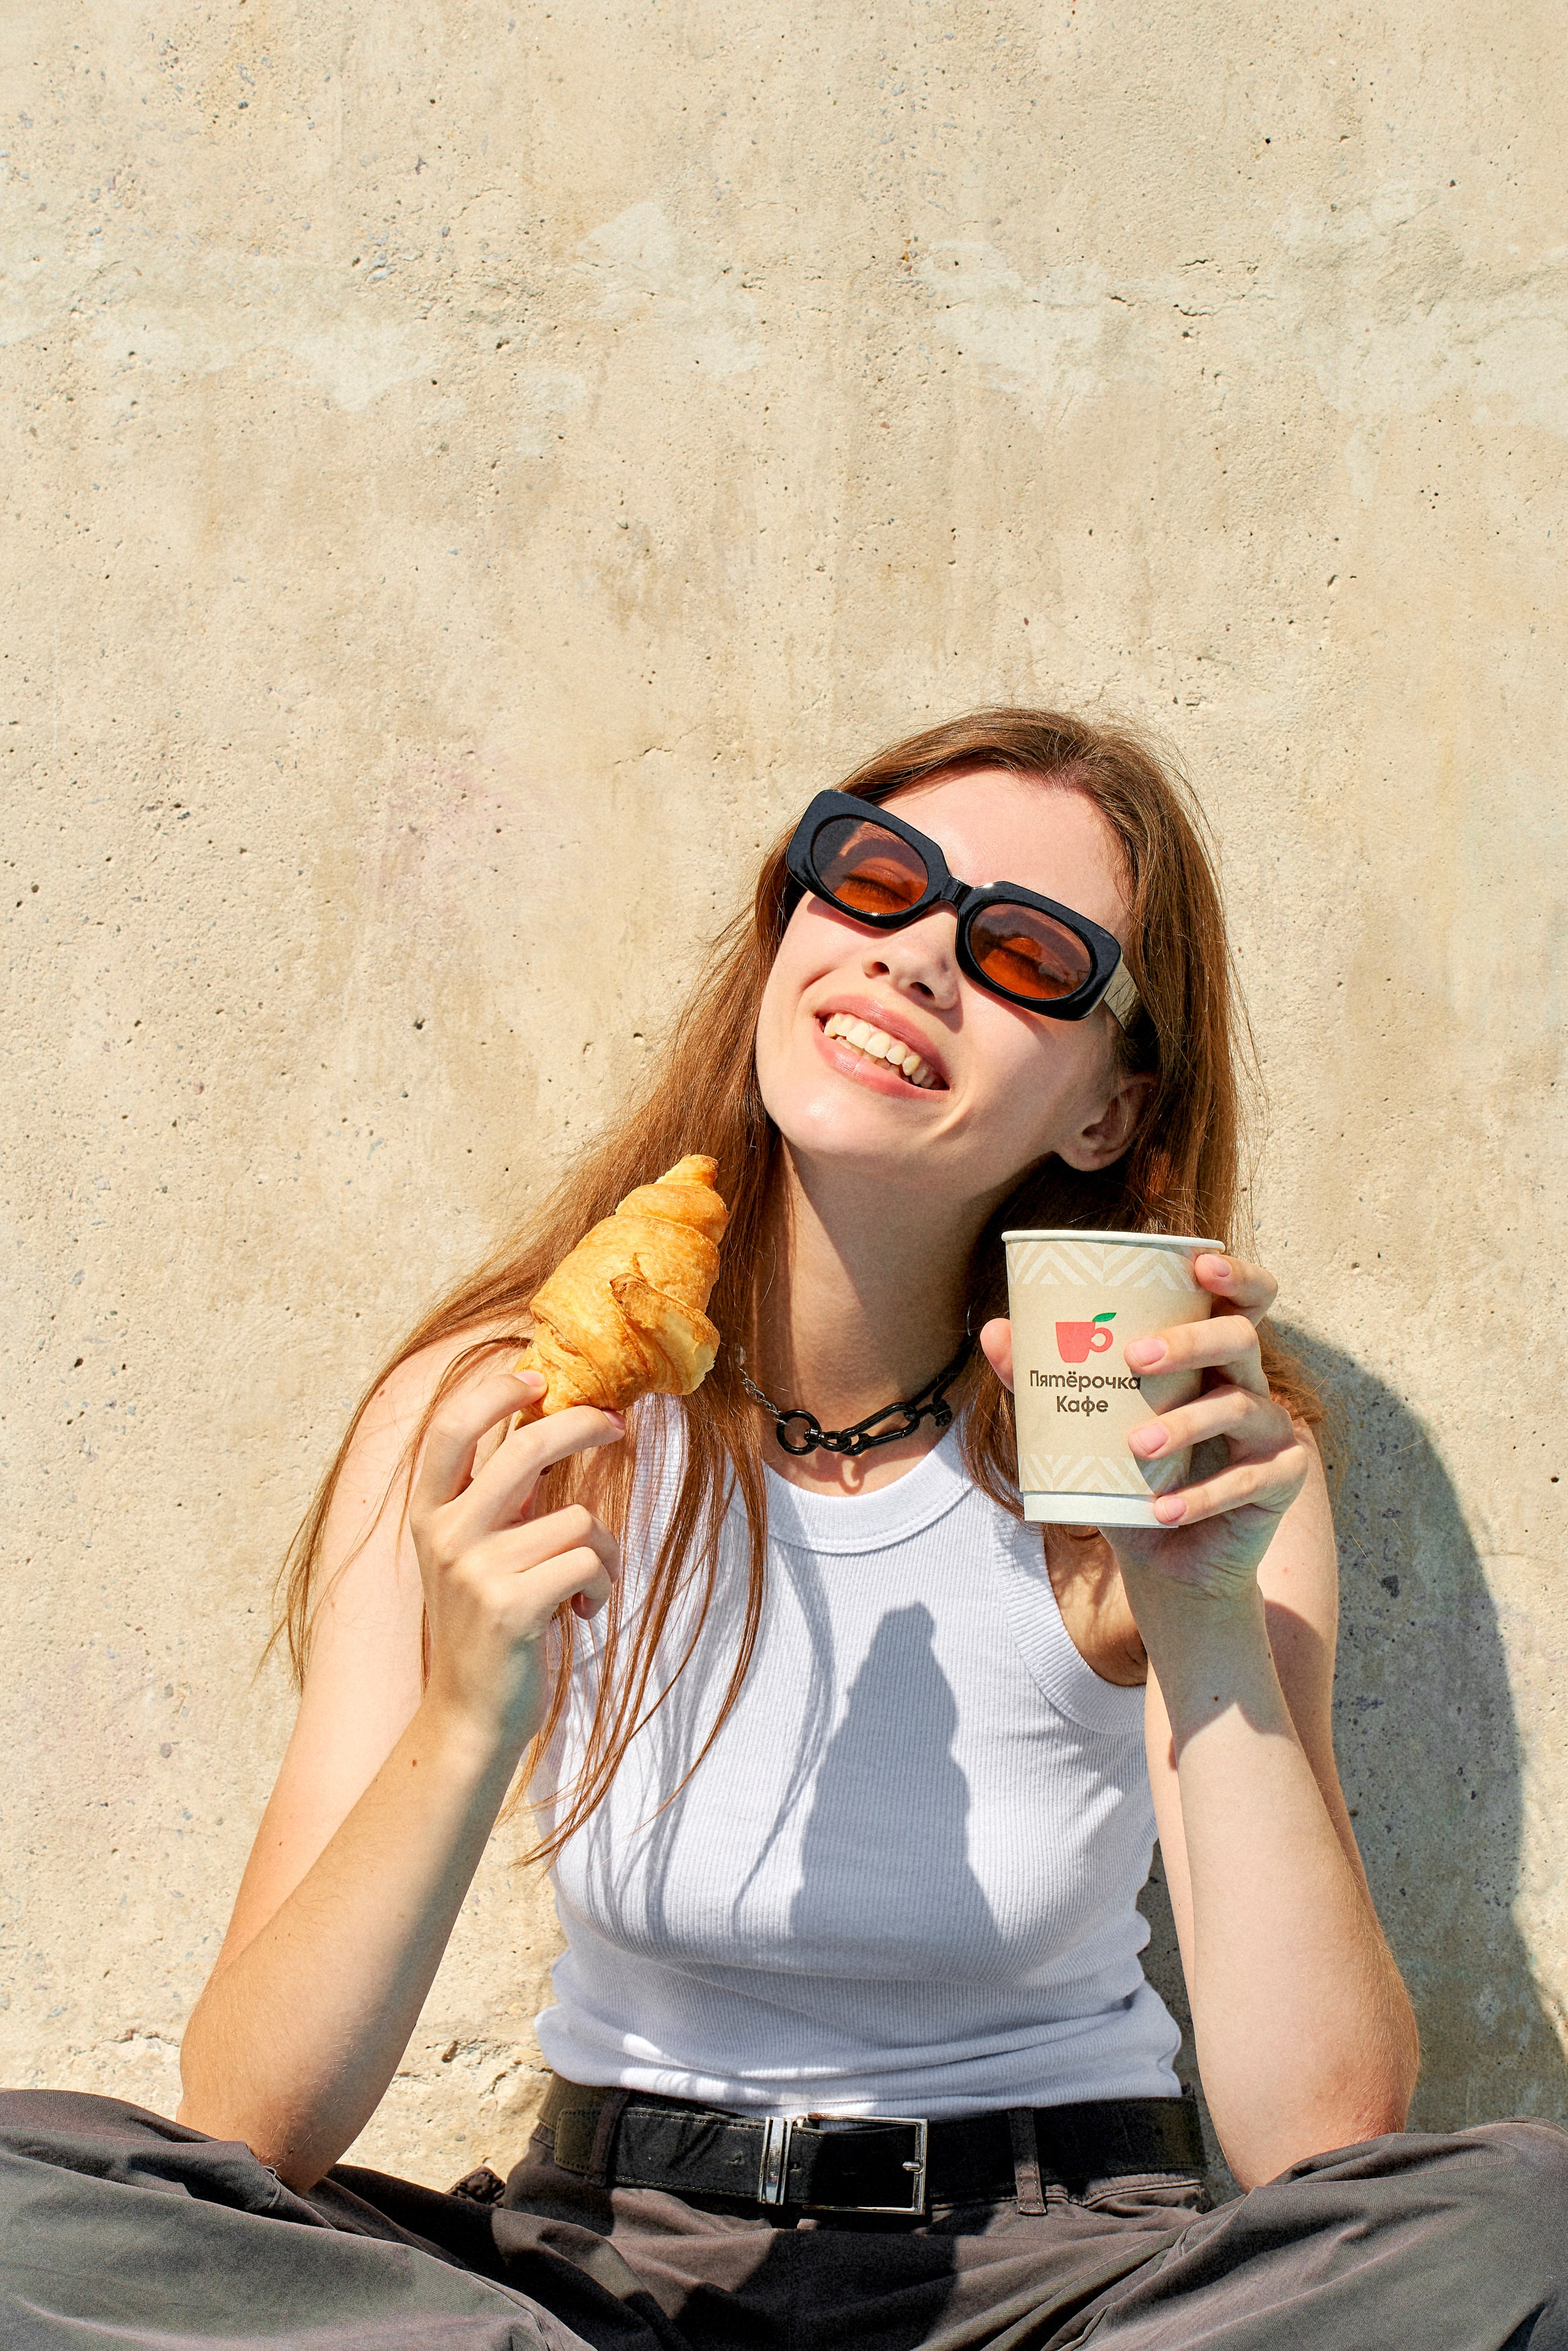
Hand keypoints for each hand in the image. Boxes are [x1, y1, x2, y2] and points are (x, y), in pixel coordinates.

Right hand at [409, 1370, 623, 1755]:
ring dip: (603, 1551)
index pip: (450, 1427)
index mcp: (430, 1513)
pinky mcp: (512, 1607)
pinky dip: (602, 1587)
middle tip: (616, 1426)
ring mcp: (475, 1571)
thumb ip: (500, 1493)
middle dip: (584, 1426)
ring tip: (585, 1584)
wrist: (471, 1715)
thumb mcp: (476, 1549)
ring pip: (578, 1518)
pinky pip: (590, 1563)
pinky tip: (581, 1614)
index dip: (494, 1390)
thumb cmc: (487, 1623)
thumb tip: (549, 1418)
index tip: (539, 1377)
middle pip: (527, 1448)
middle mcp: (445, 1535)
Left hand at [980, 1254, 1308, 1608]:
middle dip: (1190, 1341)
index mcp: (1209, 1356)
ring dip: (1186, 1424)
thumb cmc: (1126, 1476)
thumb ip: (1043, 1378)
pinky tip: (1164, 1509)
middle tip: (1134, 1358)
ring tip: (1137, 1445)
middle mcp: (1248, 1382)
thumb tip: (994, 1330)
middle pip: (1239, 1338)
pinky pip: (1248, 1481)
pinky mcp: (1281, 1480)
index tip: (1200, 1263)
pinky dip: (1202, 1497)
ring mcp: (1271, 1430)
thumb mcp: (1083, 1426)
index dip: (1237, 1274)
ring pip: (1241, 1406)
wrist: (1163, 1559)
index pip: (1244, 1299)